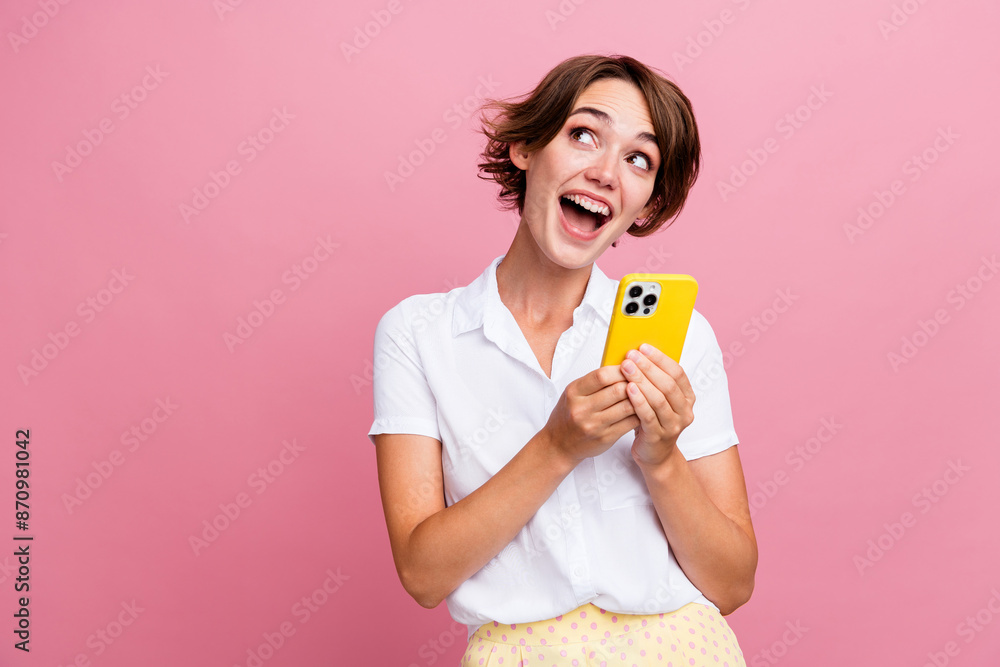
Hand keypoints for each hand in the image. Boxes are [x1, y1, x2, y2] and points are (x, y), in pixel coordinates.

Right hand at [543, 365, 639, 464]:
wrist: (559, 444)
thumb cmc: (568, 415)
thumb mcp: (574, 394)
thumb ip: (594, 382)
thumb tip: (621, 366)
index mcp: (574, 392)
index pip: (602, 375)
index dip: (620, 370)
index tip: (630, 367)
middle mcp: (582, 409)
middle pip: (617, 390)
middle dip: (633, 383)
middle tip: (641, 380)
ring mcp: (594, 425)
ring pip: (627, 407)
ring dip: (640, 399)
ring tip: (644, 394)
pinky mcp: (605, 438)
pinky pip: (630, 423)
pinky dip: (639, 414)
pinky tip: (642, 409)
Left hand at [619, 343, 695, 466]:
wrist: (654, 454)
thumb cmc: (652, 420)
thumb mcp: (657, 399)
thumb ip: (653, 380)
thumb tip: (637, 354)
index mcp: (688, 397)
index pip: (678, 373)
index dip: (660, 358)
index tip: (643, 347)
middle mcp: (685, 411)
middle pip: (668, 384)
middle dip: (648, 367)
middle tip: (630, 355)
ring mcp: (674, 425)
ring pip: (659, 399)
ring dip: (641, 381)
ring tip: (626, 368)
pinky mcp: (659, 436)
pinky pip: (649, 416)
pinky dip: (638, 401)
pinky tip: (628, 389)